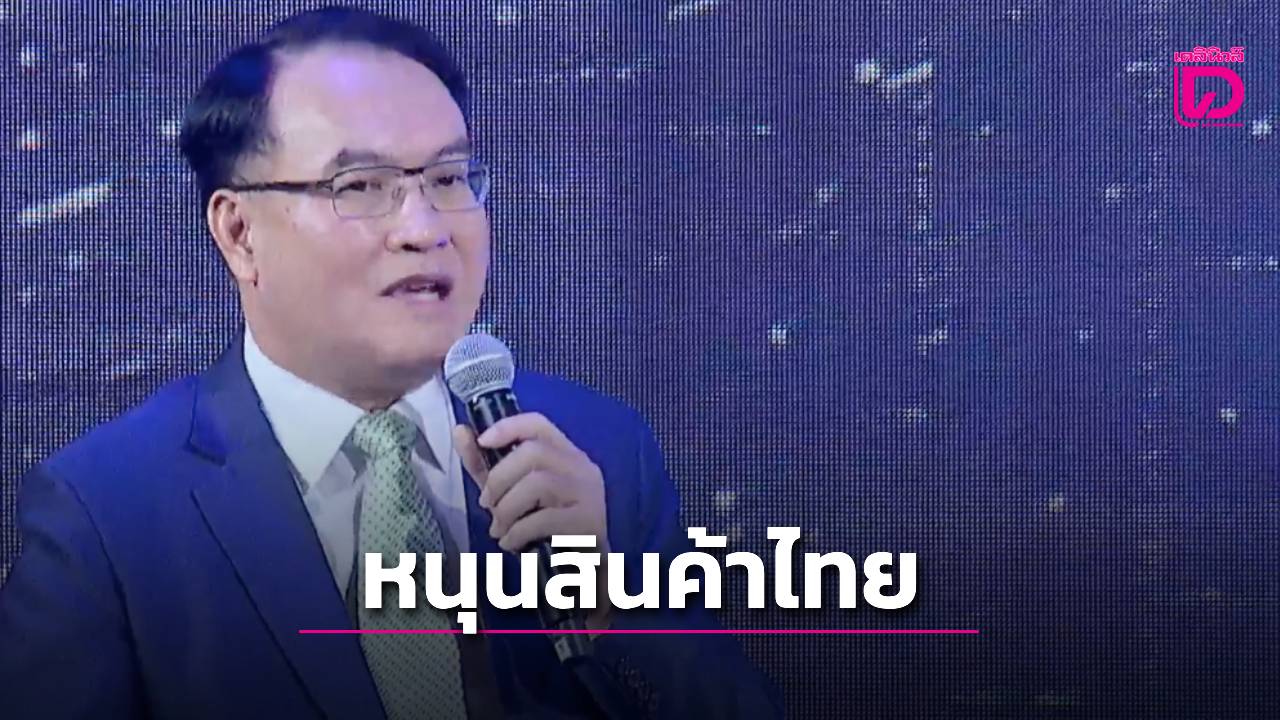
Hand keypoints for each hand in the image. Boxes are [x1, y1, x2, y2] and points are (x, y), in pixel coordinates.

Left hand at [452, 413, 612, 628]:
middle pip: (534, 452)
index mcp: (565, 454)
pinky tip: (511, 544)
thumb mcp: (510, 493)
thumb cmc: (543, 528)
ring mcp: (589, 494)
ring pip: (539, 482)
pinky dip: (518, 532)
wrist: (581, 573)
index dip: (508, 426)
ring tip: (499, 529)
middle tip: (486, 504)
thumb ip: (486, 465)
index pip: (539, 423)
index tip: (482, 441)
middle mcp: (582, 467)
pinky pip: (545, 518)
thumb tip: (460, 430)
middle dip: (499, 478)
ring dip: (507, 508)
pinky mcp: (589, 522)